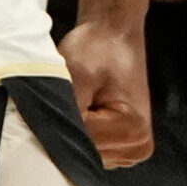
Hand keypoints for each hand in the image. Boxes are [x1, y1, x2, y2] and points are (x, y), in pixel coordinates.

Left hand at [58, 19, 152, 168]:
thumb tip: (48, 138)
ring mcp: (131, 148)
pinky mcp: (121, 145)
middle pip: (85, 151)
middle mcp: (138, 144)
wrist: (113, 34)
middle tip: (65, 97)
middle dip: (68, 127)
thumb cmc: (97, 47)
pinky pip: (91, 149)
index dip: (61, 120)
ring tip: (77, 100)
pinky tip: (83, 109)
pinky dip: (81, 132)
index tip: (57, 98)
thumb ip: (66, 109)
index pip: (81, 142)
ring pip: (85, 152)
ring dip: (74, 130)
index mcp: (133, 128)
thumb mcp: (77, 73)